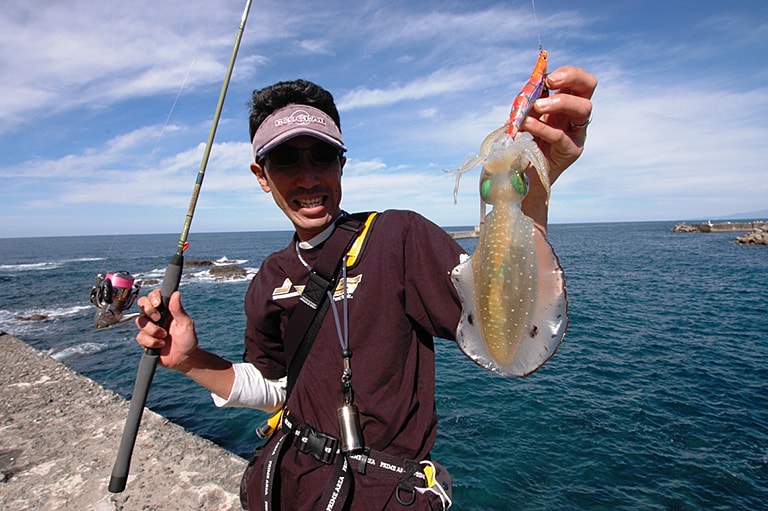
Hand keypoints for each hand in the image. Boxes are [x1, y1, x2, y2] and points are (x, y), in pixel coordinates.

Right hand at [135, 290, 197, 370]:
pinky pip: (140, 337)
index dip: (153, 297)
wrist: (184, 358)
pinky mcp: (145, 340)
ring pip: (140, 321)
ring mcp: (149, 328)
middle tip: (158, 318)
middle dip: (148, 310)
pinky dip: (152, 342)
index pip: (154, 296)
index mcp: (166, 309)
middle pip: (142, 304)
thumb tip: (176, 293)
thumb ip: (179, 310)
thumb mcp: (186, 324)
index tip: (158, 304)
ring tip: (164, 336)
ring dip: (153, 330)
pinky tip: (160, 345)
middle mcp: (156, 316)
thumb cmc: (187, 339)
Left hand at [523, 65, 596, 184]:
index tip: (547, 76)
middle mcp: (575, 115)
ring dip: (560, 101)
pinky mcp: (570, 151)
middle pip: (589, 86)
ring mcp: (576, 133)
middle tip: (550, 81)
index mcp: (566, 102)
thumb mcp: (523, 116)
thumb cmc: (521, 142)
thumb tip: (531, 85)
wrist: (520, 176)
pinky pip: (560, 136)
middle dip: (571, 78)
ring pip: (583, 109)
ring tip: (538, 105)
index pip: (578, 80)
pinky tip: (527, 125)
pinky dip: (542, 128)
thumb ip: (528, 102)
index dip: (567, 73)